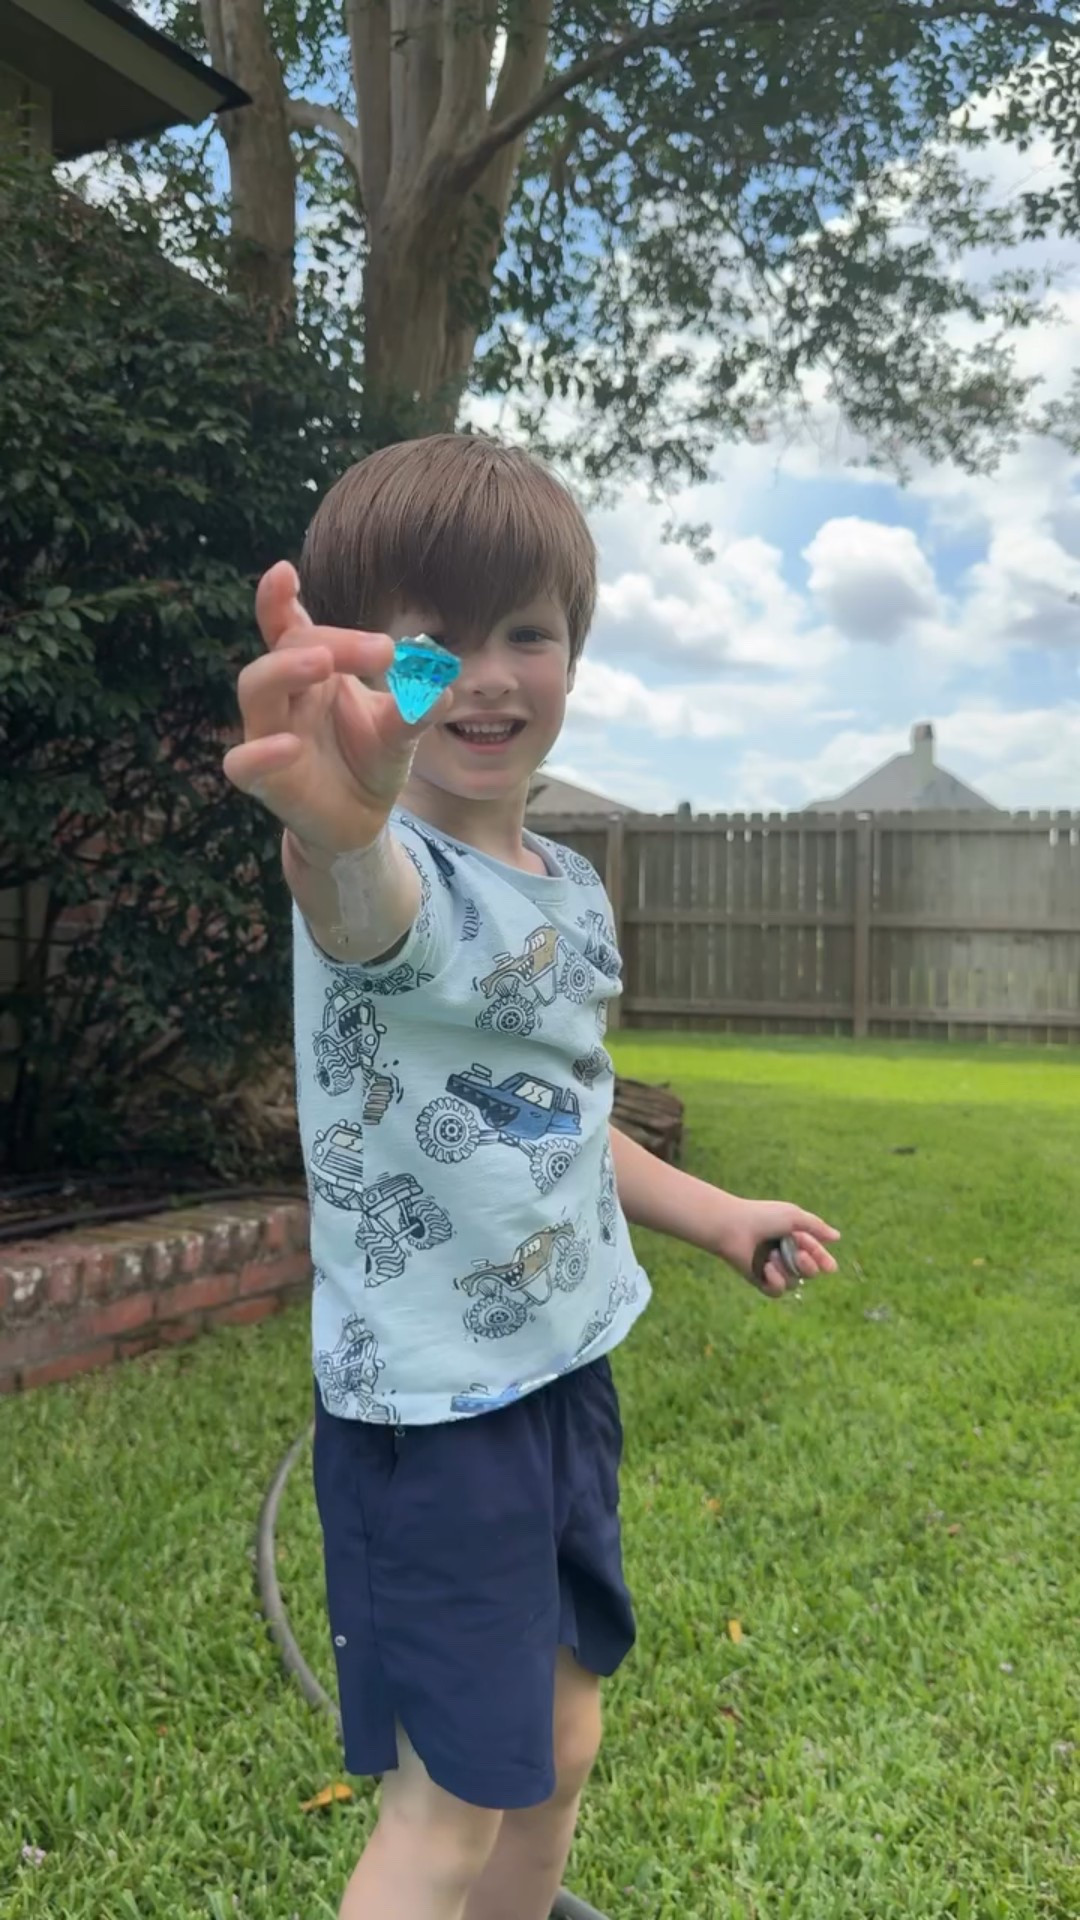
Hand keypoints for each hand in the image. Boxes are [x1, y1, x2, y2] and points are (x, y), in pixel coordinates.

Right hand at [222, 560, 451, 855]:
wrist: (361, 820)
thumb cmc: (371, 761)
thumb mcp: (400, 732)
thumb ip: (414, 708)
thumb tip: (443, 684)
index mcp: (312, 673)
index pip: (288, 627)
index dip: (278, 599)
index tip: (285, 571)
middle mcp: (285, 697)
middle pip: (282, 650)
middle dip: (324, 642)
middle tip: (379, 650)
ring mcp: (268, 734)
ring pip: (254, 690)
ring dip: (284, 671)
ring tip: (323, 664)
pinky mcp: (263, 780)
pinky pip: (242, 762)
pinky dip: (260, 752)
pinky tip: (290, 746)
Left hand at [713, 1197, 839, 1298]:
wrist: (733, 1227)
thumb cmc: (762, 1217)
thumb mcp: (793, 1217)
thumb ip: (816, 1227)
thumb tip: (837, 1236)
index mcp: (795, 1238)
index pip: (817, 1255)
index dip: (823, 1260)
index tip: (828, 1266)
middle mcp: (786, 1255)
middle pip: (810, 1272)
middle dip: (808, 1266)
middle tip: (799, 1255)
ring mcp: (773, 1269)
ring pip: (794, 1283)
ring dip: (786, 1270)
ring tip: (771, 1256)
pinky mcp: (759, 1280)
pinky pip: (777, 1291)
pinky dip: (775, 1281)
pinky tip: (766, 1268)